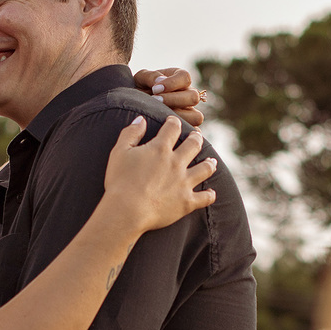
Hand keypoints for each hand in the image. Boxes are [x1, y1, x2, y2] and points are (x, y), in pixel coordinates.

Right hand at [104, 115, 216, 232]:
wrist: (126, 211)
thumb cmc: (119, 181)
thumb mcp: (119, 152)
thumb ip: (131, 133)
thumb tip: (141, 119)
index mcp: (160, 148)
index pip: (172, 128)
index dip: (174, 122)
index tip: (173, 122)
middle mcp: (176, 162)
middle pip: (194, 144)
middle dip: (196, 137)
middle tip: (197, 136)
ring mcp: (184, 182)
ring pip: (205, 169)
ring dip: (209, 163)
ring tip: (211, 161)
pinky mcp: (187, 202)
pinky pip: (205, 197)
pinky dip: (209, 195)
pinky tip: (211, 193)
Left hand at [132, 67, 205, 126]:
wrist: (133, 107)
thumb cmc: (139, 90)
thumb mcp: (141, 79)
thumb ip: (150, 76)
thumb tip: (160, 81)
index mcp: (179, 79)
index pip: (185, 77)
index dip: (172, 83)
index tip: (155, 89)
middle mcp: (187, 95)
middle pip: (193, 97)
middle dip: (173, 99)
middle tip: (155, 101)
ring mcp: (189, 112)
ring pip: (196, 116)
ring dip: (179, 116)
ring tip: (160, 115)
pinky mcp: (186, 128)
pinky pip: (193, 132)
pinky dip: (184, 133)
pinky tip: (168, 131)